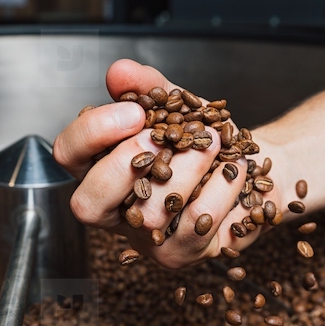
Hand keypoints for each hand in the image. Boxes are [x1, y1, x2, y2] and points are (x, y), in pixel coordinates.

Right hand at [53, 59, 281, 267]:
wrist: (256, 167)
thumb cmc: (205, 138)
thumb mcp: (176, 103)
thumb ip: (146, 86)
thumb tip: (118, 71)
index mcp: (100, 168)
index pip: (68, 154)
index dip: (91, 133)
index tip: (132, 113)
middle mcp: (116, 209)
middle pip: (87, 203)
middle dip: (124, 164)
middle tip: (161, 135)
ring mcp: (146, 238)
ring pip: (149, 216)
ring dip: (187, 168)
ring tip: (214, 141)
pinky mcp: (181, 254)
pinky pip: (194, 225)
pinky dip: (219, 189)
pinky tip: (233, 170)